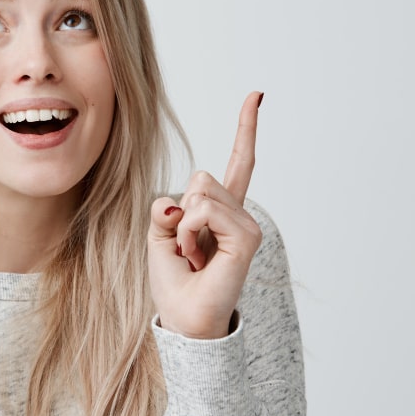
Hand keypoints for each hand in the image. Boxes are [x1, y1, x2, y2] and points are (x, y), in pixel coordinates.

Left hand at [147, 92, 263, 338]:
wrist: (183, 320)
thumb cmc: (173, 282)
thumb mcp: (157, 237)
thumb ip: (164, 209)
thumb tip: (176, 202)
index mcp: (220, 211)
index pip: (239, 162)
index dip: (245, 129)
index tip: (257, 95)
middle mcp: (238, 214)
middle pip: (202, 176)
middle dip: (180, 209)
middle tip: (186, 247)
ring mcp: (246, 226)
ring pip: (201, 190)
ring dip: (183, 225)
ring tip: (193, 255)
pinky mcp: (247, 238)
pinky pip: (205, 211)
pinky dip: (189, 232)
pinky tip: (199, 256)